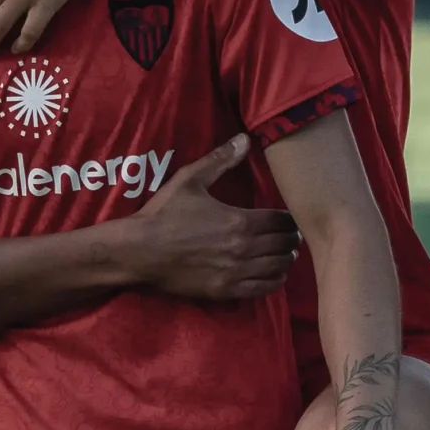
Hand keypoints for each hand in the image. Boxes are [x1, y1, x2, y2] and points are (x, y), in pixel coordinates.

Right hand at [127, 134, 298, 300]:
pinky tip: (275, 275)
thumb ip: (220, 159)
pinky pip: (263, 288)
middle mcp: (244, 248)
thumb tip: (244, 139)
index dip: (290, 218)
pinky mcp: (226, 290)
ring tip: (284, 253)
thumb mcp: (190, 180)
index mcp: (240, 220)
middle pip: (284, 244)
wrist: (139, 251)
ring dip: (285, 259)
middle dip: (290, 238)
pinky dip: (274, 281)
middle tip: (290, 235)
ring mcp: (236, 272)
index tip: (289, 217)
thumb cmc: (164, 214)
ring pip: (278, 267)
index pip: (282, 221)